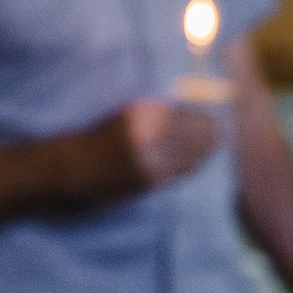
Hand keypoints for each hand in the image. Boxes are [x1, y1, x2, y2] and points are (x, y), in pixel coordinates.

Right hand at [70, 99, 218, 202]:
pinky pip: (183, 171)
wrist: (74, 169)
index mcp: (140, 114)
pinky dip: (194, 164)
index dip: (203, 115)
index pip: (187, 114)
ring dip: (206, 149)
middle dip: (210, 132)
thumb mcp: (124, 117)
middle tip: (218, 129)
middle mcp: (148, 136)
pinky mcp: (151, 180)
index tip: (209, 115)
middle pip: (195, 134)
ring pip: (193, 154)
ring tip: (212, 143)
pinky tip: (197, 160)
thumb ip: (155, 114)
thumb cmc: (99, 139)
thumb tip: (191, 112)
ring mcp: (151, 160)